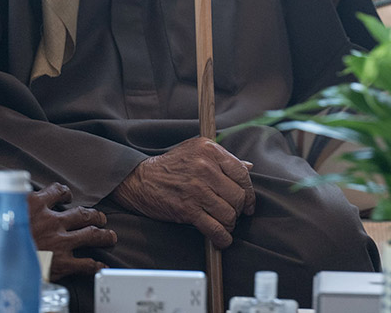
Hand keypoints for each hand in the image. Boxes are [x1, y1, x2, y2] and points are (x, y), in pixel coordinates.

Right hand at [0, 182, 115, 278]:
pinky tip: (99, 265)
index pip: (57, 191)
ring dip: (103, 234)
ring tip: (110, 236)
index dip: (64, 193)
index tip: (67, 196)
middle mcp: (52, 220)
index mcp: (34, 204)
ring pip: (91, 233)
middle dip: (95, 215)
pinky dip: (95, 264)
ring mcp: (60, 241)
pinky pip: (85, 263)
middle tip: (100, 218)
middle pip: (82, 213)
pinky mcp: (62, 262)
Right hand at [108, 137, 255, 248]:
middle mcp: (206, 168)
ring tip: (224, 225)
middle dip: (239, 210)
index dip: (249, 192)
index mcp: (210, 150)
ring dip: (229, 225)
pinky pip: (214, 228)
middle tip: (233, 214)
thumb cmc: (171, 165)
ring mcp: (197, 189)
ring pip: (229, 214)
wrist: (140, 179)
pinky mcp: (187, 209)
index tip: (249, 203)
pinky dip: (222, 238)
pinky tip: (222, 240)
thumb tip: (249, 166)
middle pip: (238, 196)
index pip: (242, 173)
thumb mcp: (197, 151)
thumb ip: (224, 159)